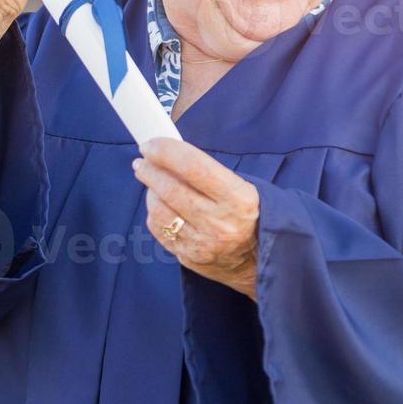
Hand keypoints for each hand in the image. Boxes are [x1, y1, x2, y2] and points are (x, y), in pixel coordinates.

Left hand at [135, 138, 260, 298]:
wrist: (260, 258)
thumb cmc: (246, 213)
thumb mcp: (241, 187)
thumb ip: (207, 171)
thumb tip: (167, 152)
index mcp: (238, 199)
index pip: (194, 167)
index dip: (167, 152)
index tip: (150, 144)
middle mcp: (220, 222)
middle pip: (171, 189)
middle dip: (150, 170)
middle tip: (143, 160)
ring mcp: (203, 243)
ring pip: (160, 210)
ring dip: (150, 190)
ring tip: (152, 181)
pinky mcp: (189, 257)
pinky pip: (158, 229)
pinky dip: (154, 212)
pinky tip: (160, 205)